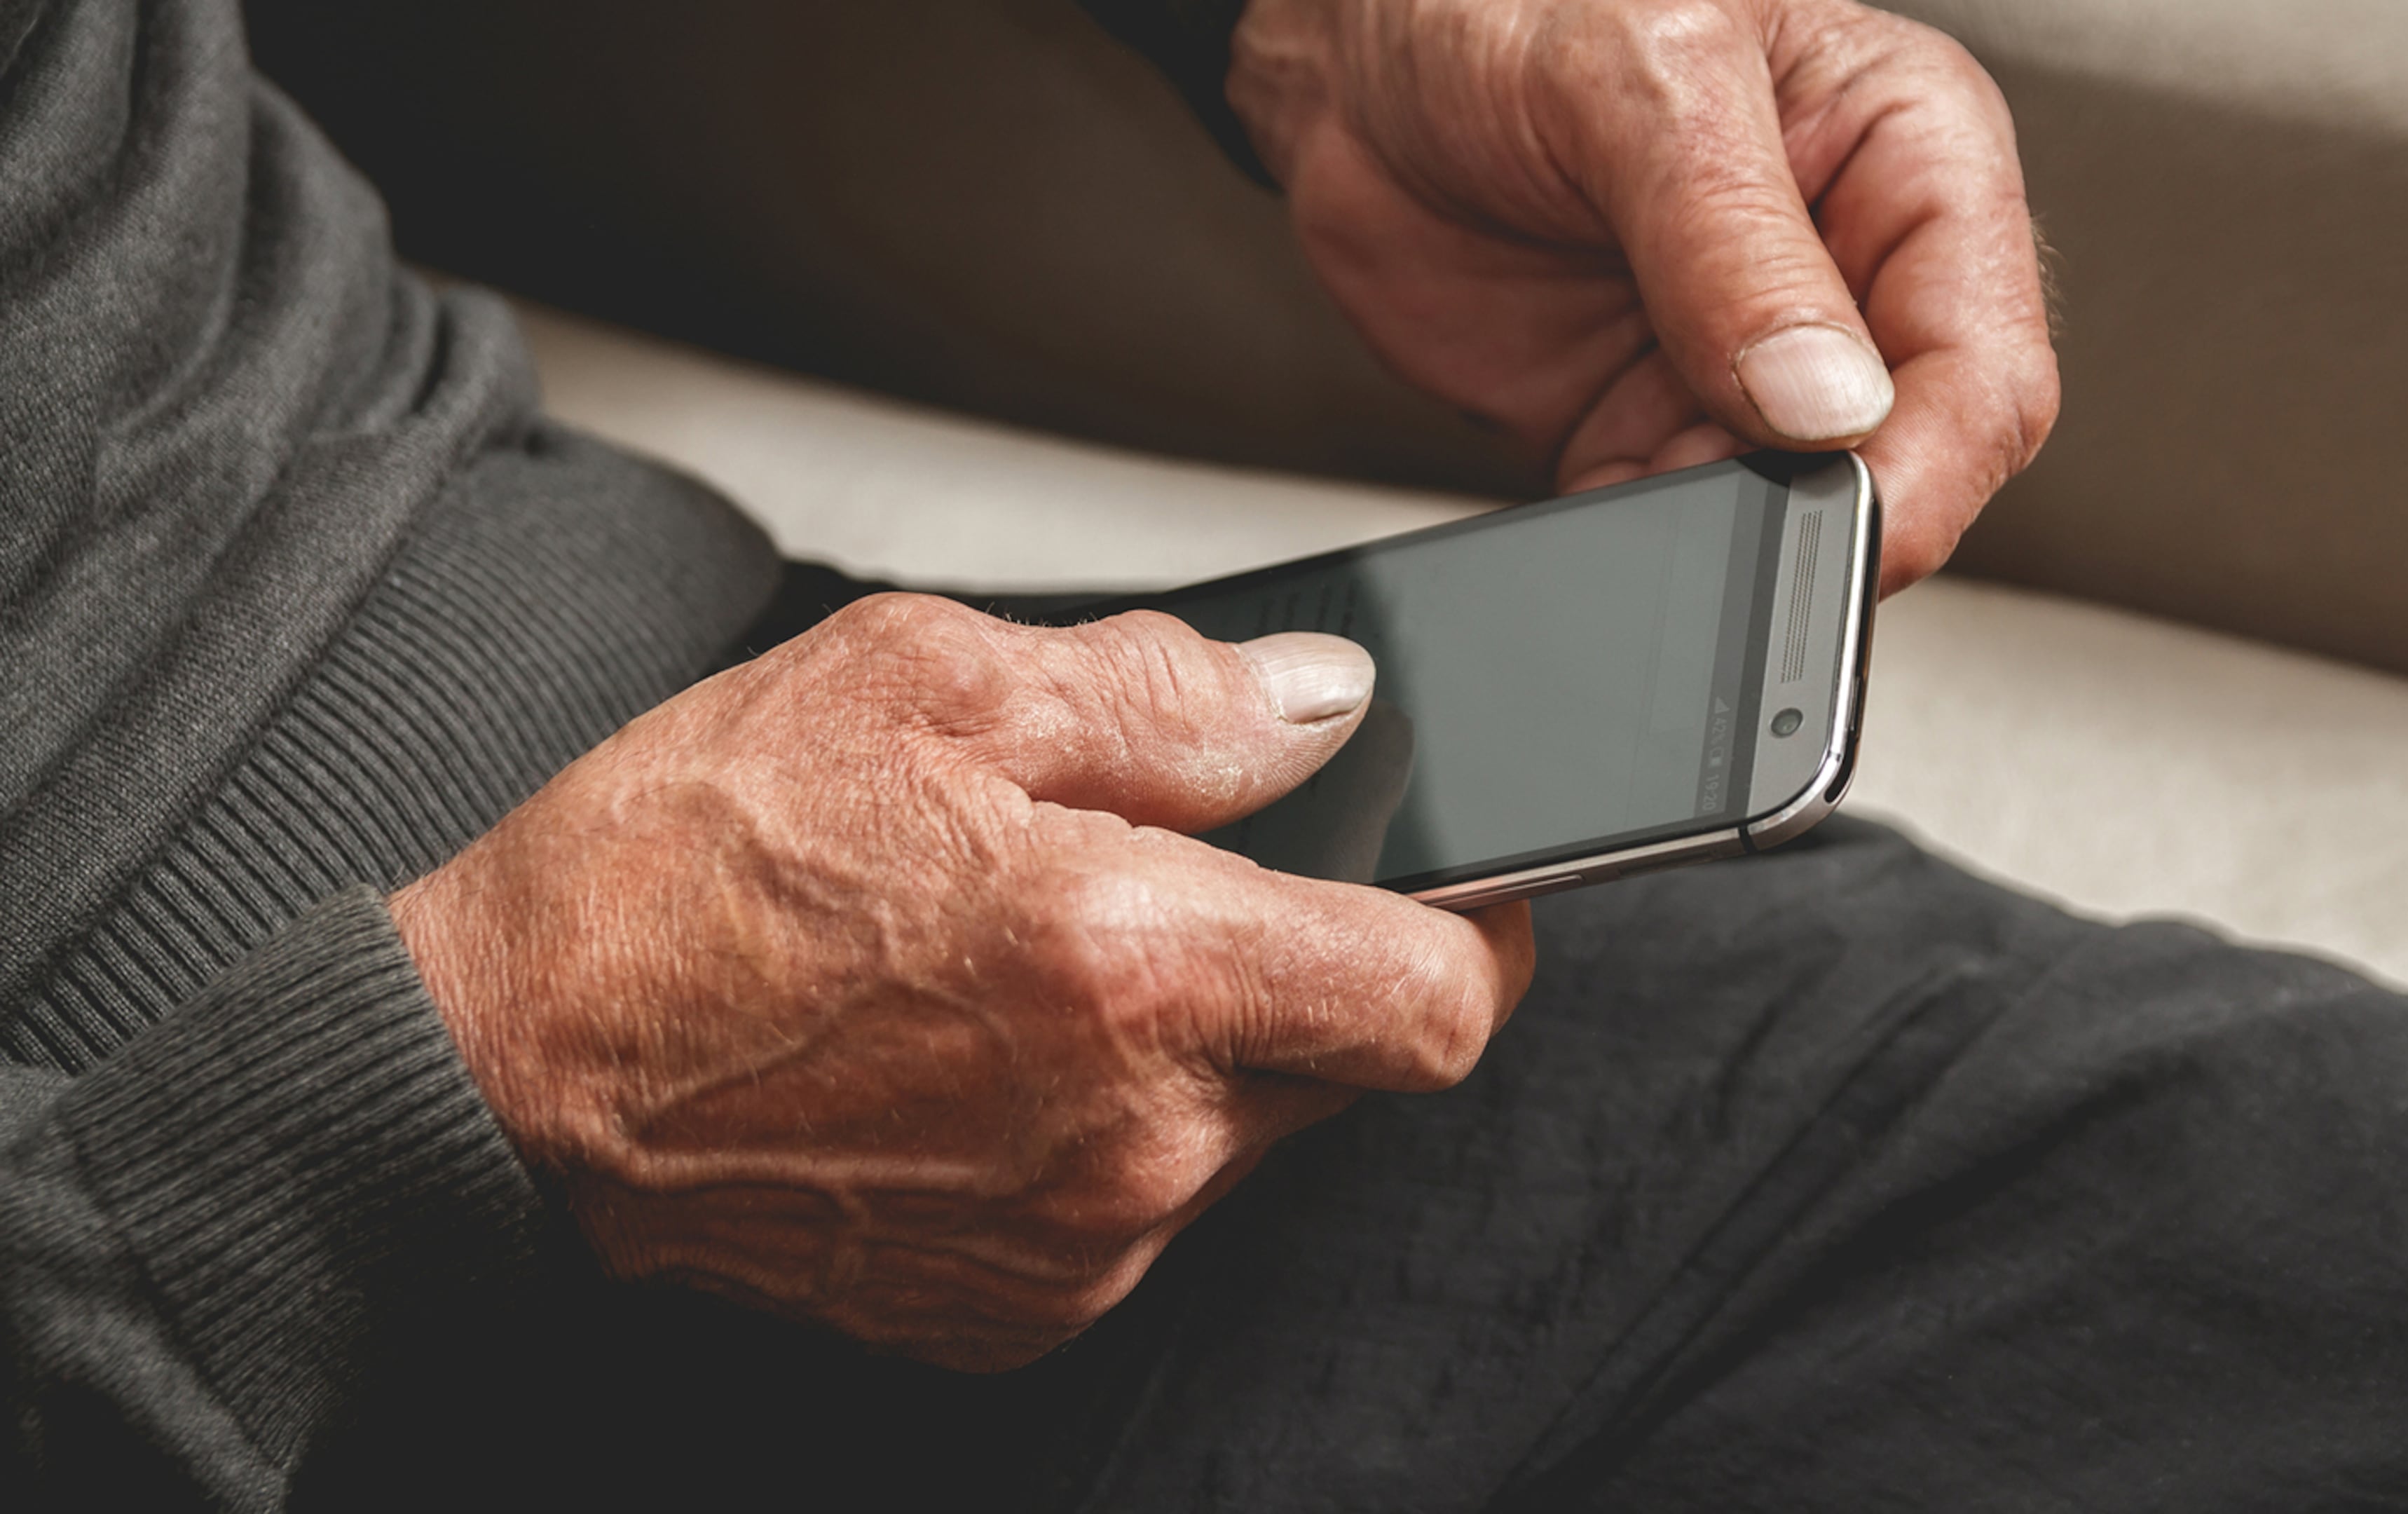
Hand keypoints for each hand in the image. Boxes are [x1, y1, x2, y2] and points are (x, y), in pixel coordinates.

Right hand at [391, 597, 1532, 1369]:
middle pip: (1349, 1067)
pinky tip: (986, 1058)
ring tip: (1039, 962)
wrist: (517, 1061)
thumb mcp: (924, 685)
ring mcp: (1075, 1245)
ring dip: (1194, 1046)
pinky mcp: (1013, 1313)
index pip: (1438, 1003)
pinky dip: (1107, 1132)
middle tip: (1171, 884)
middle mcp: (1128, 1138)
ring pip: (1244, 1136)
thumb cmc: (689, 868)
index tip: (1454, 892)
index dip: (1477, 938)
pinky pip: (1140, 1211)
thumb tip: (1318, 700)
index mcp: (1129, 968)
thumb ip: (1165, 695)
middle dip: (1302, 970)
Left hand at [1230, 0, 2058, 592]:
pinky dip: (1634, 549)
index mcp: (1906, 156)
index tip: (1851, 528)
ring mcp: (1740, 365)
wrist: (1357, 56)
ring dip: (1719, 541)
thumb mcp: (1638, 80)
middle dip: (1822, 519)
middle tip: (1733, 531)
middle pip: (1903, 464)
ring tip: (1634, 479)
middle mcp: (1842, 273)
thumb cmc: (1501, 2)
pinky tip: (1592, 516)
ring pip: (1784, 517)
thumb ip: (1732, 242)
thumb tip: (1828, 403)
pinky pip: (1667, 530)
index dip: (1931, 469)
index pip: (1981, 360)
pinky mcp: (1640, 425)